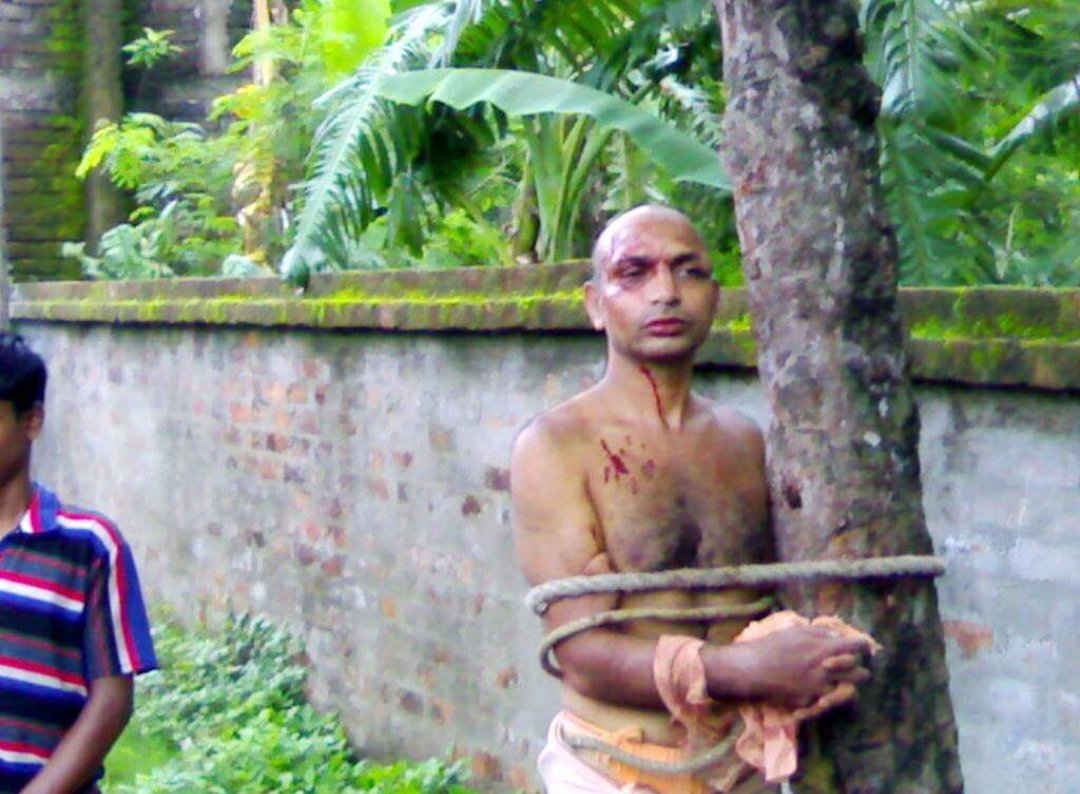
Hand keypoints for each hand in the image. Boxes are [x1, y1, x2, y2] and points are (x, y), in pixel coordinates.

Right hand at [720, 625, 870, 708]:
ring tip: (838, 677)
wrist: (752, 669)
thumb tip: (837, 635)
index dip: (864, 645)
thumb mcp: (797, 631)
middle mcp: (828, 671)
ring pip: (849, 690)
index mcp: (826, 650)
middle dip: (858, 668)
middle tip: (850, 664)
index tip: (863, 646)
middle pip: (861, 674)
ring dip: (846, 683)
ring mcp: (821, 689)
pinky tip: (817, 685)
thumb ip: (821, 632)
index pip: (858, 647)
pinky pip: (828, 698)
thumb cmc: (773, 645)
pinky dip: (826, 692)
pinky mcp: (811, 701)